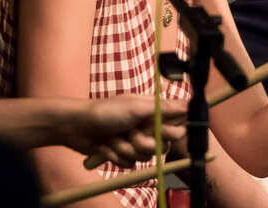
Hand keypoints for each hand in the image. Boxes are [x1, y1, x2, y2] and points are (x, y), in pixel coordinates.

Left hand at [65, 96, 186, 167]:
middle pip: (163, 144)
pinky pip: (130, 164)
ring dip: (128, 148)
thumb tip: (189, 103)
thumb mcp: (137, 107)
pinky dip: (117, 155)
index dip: (174, 130)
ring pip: (145, 156)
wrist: (78, 127)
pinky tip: (107, 146)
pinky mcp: (124, 154)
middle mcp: (147, 127)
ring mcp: (135, 141)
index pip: (176, 123)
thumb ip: (164, 108)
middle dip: (147, 141)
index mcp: (152, 112)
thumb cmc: (106, 111)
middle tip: (134, 132)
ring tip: (115, 137)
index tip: (172, 132)